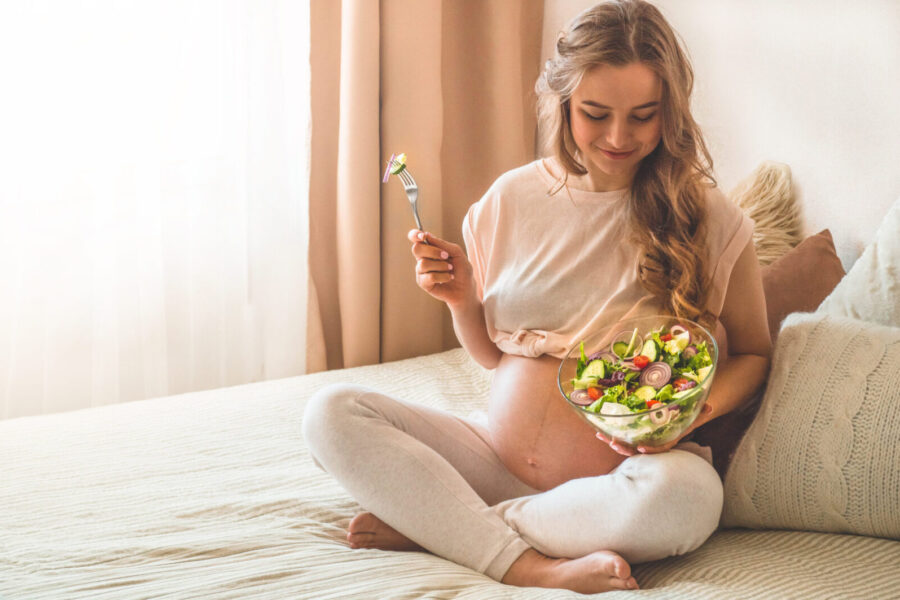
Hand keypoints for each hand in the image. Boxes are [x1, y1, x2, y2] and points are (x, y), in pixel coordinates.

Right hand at [407, 230, 473, 306]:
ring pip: (423, 264)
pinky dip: (442, 276)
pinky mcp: (423, 283)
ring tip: (450, 269)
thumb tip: (427, 235)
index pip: (415, 238)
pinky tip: (449, 278)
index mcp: (429, 248)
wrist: (466, 288)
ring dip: (441, 266)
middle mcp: (422, 258)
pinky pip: (429, 277)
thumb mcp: (456, 253)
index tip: (423, 236)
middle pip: (416, 249)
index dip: (415, 235)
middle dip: (433, 251)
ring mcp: (421, 271)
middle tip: (446, 255)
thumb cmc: (461, 269)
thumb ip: (443, 244)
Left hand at [595, 403, 713, 455]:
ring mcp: (643, 441)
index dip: (650, 450)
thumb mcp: (694, 414)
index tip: (640, 449)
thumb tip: (710, 406)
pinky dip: (611, 435)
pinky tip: (599, 431)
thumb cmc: (685, 416)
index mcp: (667, 440)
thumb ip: (701, 411)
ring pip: (627, 445)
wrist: (677, 418)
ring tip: (601, 436)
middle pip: (638, 449)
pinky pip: (622, 438)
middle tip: (613, 443)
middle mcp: (653, 443)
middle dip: (625, 448)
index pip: (660, 449)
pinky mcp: (634, 436)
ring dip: (613, 441)